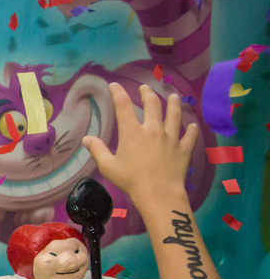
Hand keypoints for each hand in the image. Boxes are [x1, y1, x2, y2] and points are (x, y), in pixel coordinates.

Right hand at [81, 83, 198, 207]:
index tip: (114, 85)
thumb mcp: (108, 167)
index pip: (123, 106)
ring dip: (174, 104)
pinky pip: (189, 136)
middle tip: (144, 88)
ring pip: (174, 114)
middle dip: (147, 93)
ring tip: (173, 97)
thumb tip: (87, 139)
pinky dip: (191, 130)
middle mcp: (153, 129)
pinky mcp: (183, 148)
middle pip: (152, 104)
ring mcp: (170, 137)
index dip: (117, 93)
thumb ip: (98, 151)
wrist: (158, 193)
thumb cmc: (130, 180)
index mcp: (132, 132)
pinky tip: (192, 126)